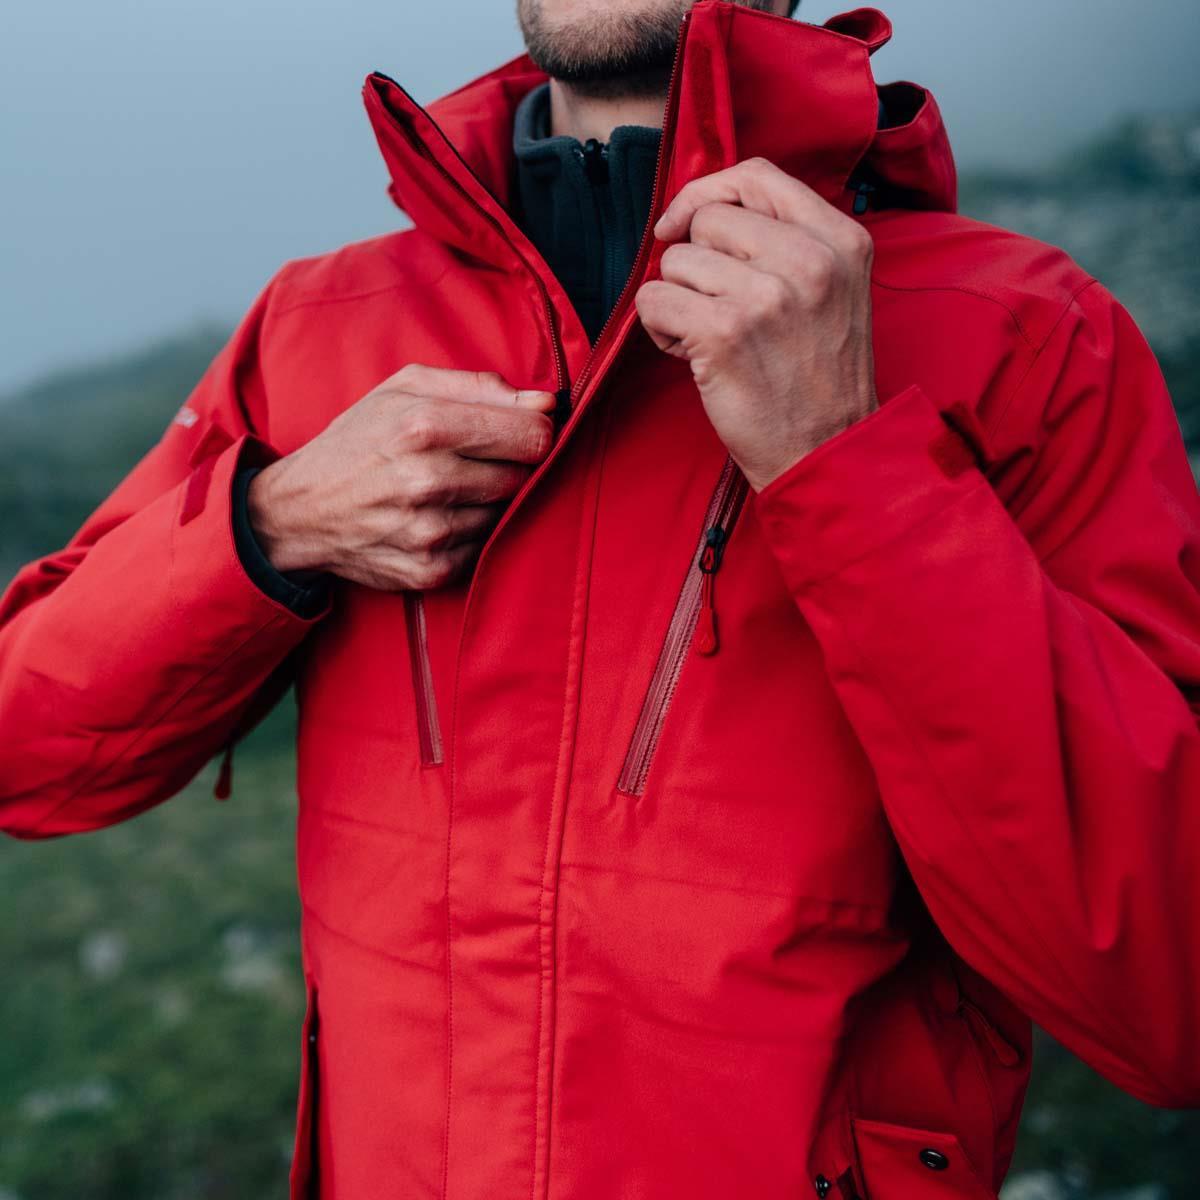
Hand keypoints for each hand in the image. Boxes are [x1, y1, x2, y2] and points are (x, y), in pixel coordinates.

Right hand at [247, 365, 555, 590]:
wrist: (299, 510)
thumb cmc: (358, 440)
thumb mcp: (404, 390)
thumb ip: (480, 388)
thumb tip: (546, 403)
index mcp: (425, 426)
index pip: (532, 436)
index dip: (536, 432)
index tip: (523, 432)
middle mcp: (428, 481)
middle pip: (522, 476)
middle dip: (508, 465)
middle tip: (472, 459)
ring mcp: (430, 532)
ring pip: (505, 513)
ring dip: (488, 501)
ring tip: (447, 488)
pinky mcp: (431, 570)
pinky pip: (483, 547)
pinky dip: (469, 532)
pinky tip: (437, 517)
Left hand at [636, 157, 877, 490]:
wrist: (826, 452)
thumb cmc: (817, 378)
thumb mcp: (832, 290)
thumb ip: (786, 240)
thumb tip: (703, 207)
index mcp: (840, 239)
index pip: (756, 175)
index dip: (707, 193)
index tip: (686, 226)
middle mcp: (809, 259)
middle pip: (707, 218)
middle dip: (695, 262)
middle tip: (717, 309)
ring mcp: (766, 295)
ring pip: (675, 260)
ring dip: (678, 301)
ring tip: (711, 339)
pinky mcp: (723, 332)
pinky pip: (653, 301)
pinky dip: (660, 331)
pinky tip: (692, 357)